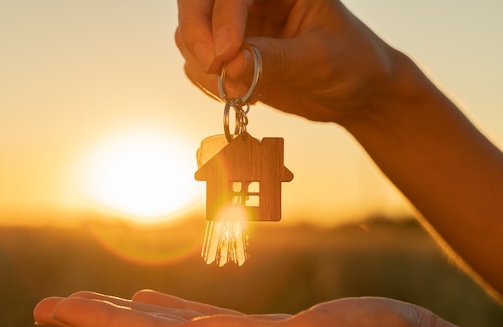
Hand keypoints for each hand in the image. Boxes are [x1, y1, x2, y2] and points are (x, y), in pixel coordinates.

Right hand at [176, 0, 402, 123]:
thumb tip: (231, 66)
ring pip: (191, 35)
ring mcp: (239, 28)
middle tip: (211, 69)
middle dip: (197, 35)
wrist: (356, 94)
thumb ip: (274, 60)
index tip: (225, 56)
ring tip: (235, 89)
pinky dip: (206, 81)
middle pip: (198, 4)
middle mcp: (253, 1)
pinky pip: (199, 64)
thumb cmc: (352, 64)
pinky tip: (236, 92)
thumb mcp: (318, 59)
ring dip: (201, 64)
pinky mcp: (231, 57)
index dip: (223, 20)